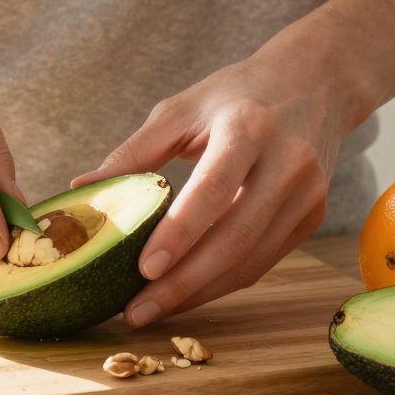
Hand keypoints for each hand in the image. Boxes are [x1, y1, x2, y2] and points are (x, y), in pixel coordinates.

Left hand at [78, 26, 366, 326]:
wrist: (313, 83)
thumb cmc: (235, 94)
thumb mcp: (181, 109)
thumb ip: (134, 152)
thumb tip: (81, 189)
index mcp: (250, 126)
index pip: (214, 187)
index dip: (181, 232)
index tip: (144, 270)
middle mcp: (289, 162)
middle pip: (235, 238)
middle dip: (183, 283)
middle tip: (135, 312)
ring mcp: (307, 194)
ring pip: (251, 261)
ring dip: (199, 293)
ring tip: (150, 310)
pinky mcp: (312, 216)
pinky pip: (261, 261)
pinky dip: (221, 283)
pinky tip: (185, 293)